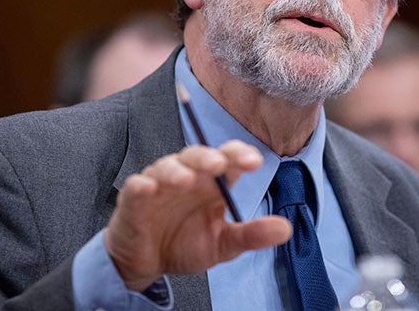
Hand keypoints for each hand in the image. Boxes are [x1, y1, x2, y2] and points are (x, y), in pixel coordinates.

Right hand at [103, 139, 291, 290]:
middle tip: (220, 164)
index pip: (227, 158)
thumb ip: (251, 234)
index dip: (239, 154)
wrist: (147, 263)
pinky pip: (135, 186)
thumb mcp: (223, 244)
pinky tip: (148, 188)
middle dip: (209, 157)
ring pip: (167, 166)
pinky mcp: (133, 199)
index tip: (255, 162)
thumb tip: (285, 229)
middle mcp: (186, 176)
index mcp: (211, 183)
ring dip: (176, 170)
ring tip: (186, 180)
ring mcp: (159, 184)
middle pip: (197, 156)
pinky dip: (141, 185)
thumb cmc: (185, 244)